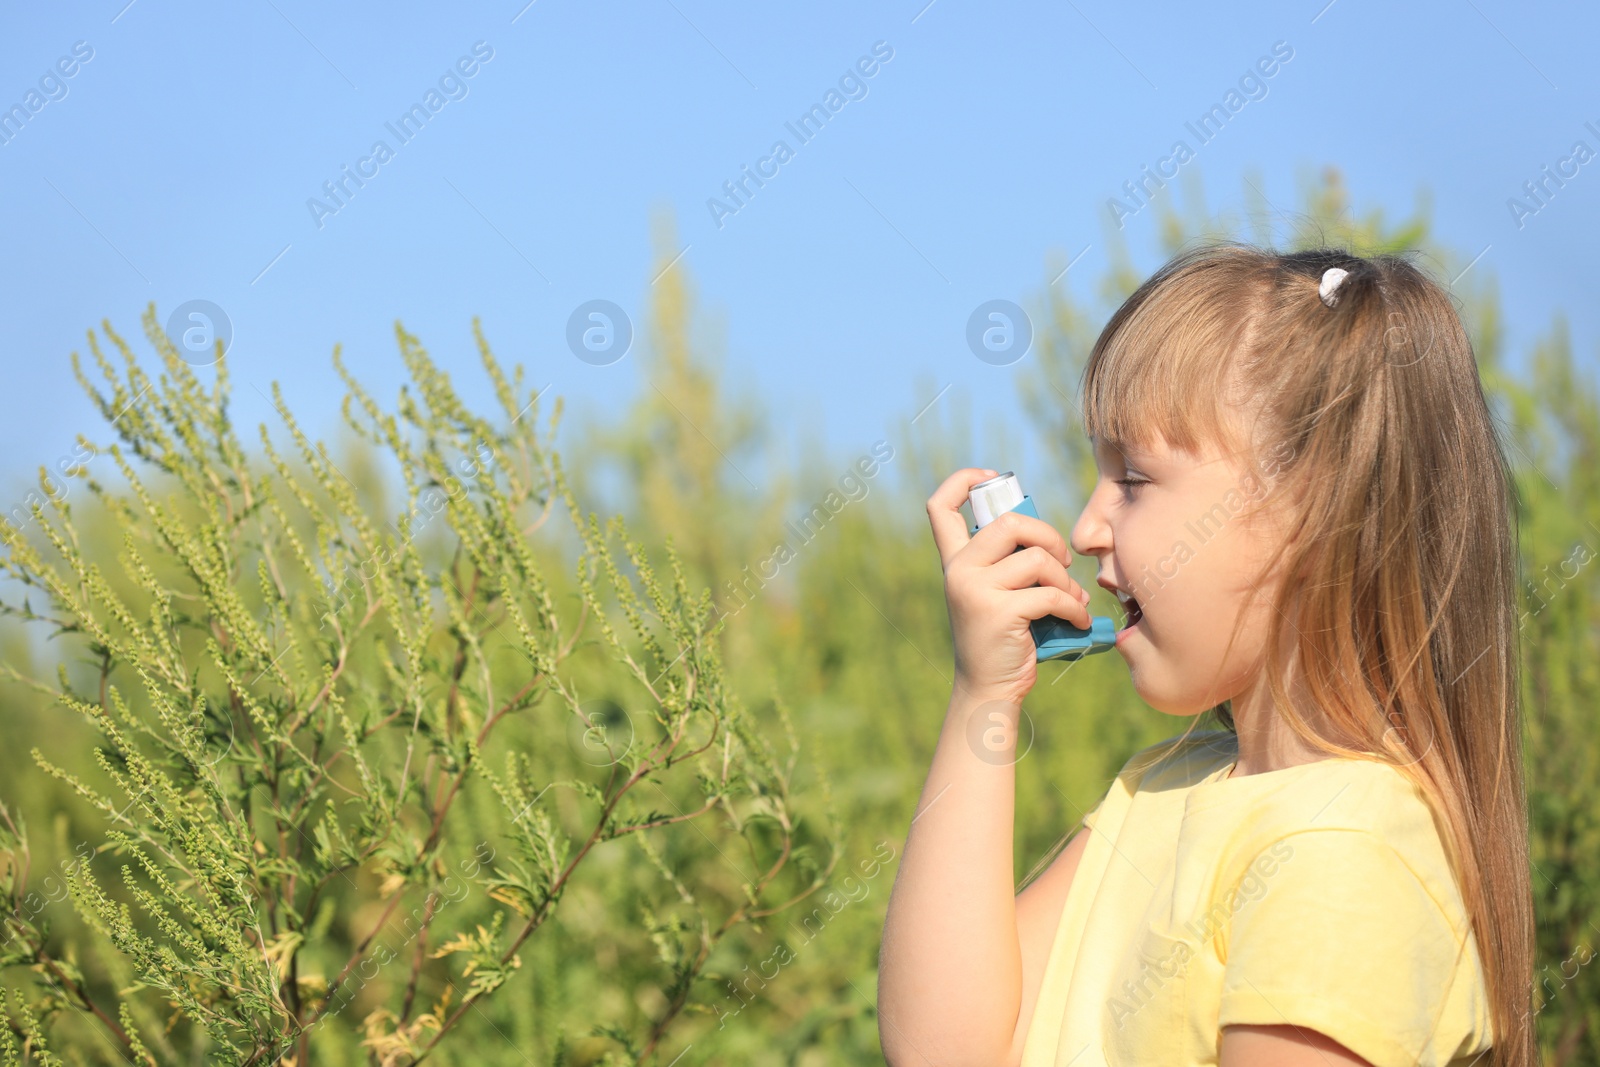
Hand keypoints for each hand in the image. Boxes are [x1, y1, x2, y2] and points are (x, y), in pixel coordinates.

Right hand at [927, 468, 1093, 705]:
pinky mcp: (999, 612)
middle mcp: (958, 571)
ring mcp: (975, 590)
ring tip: (1071, 600)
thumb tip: (1053, 543)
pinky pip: (1051, 593)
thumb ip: (1010, 564)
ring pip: (1037, 559)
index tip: (991, 478)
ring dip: (1066, 580)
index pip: (939, 506)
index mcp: (955, 562)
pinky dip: (1073, 607)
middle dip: (1047, 536)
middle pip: (1009, 522)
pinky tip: (1076, 620)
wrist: (989, 690)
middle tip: (1061, 561)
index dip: (963, 480)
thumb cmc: (1002, 640)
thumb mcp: (996, 594)